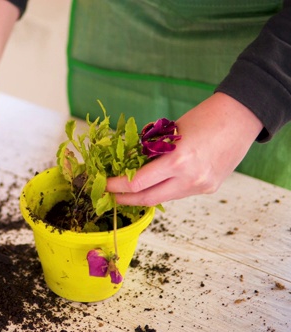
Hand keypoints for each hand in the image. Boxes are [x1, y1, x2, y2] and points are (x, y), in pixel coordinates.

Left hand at [106, 92, 263, 205]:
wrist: (241, 118)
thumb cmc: (204, 117)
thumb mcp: (170, 131)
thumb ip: (151, 150)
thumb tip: (127, 162)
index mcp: (177, 160)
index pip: (137, 183)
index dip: (116, 186)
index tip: (103, 184)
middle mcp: (189, 178)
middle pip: (148, 199)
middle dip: (126, 199)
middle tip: (111, 197)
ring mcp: (200, 186)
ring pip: (164, 198)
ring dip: (146, 195)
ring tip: (130, 191)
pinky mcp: (209, 188)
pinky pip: (180, 193)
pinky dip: (165, 189)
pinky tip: (158, 182)